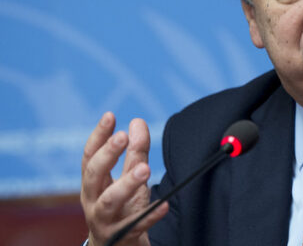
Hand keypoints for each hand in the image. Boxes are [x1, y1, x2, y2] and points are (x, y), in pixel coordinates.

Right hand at [80, 112, 167, 245]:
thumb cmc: (121, 207)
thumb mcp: (127, 178)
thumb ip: (134, 152)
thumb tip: (138, 121)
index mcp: (92, 183)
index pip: (89, 156)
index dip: (98, 136)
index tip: (110, 115)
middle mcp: (92, 200)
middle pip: (93, 175)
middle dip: (107, 155)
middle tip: (123, 136)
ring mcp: (104, 220)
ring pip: (109, 201)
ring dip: (126, 184)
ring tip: (145, 169)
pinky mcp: (121, 236)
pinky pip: (136, 225)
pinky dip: (150, 215)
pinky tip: (164, 205)